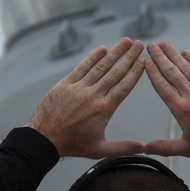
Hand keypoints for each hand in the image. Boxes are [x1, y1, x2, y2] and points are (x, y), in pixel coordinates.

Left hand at [27, 38, 145, 157]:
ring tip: (126, 41)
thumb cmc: (73, 144)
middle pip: (115, 72)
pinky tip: (102, 49)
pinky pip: (82, 67)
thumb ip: (123, 147)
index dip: (135, 72)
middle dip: (129, 56)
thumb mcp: (100, 149)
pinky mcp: (66, 84)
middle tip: (140, 44)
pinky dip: (92, 57)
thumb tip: (142, 147)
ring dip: (114, 52)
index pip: (124, 86)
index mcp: (104, 109)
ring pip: (100, 66)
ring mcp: (79, 88)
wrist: (45, 138)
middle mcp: (93, 95)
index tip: (143, 61)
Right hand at [143, 41, 189, 156]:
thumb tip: (145, 147)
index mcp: (181, 108)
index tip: (146, 62)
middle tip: (150, 46)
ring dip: (173, 54)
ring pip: (186, 67)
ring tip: (164, 44)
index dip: (153, 72)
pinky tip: (186, 52)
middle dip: (159, 57)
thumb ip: (164, 147)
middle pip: (171, 72)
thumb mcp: (186, 148)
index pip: (162, 86)